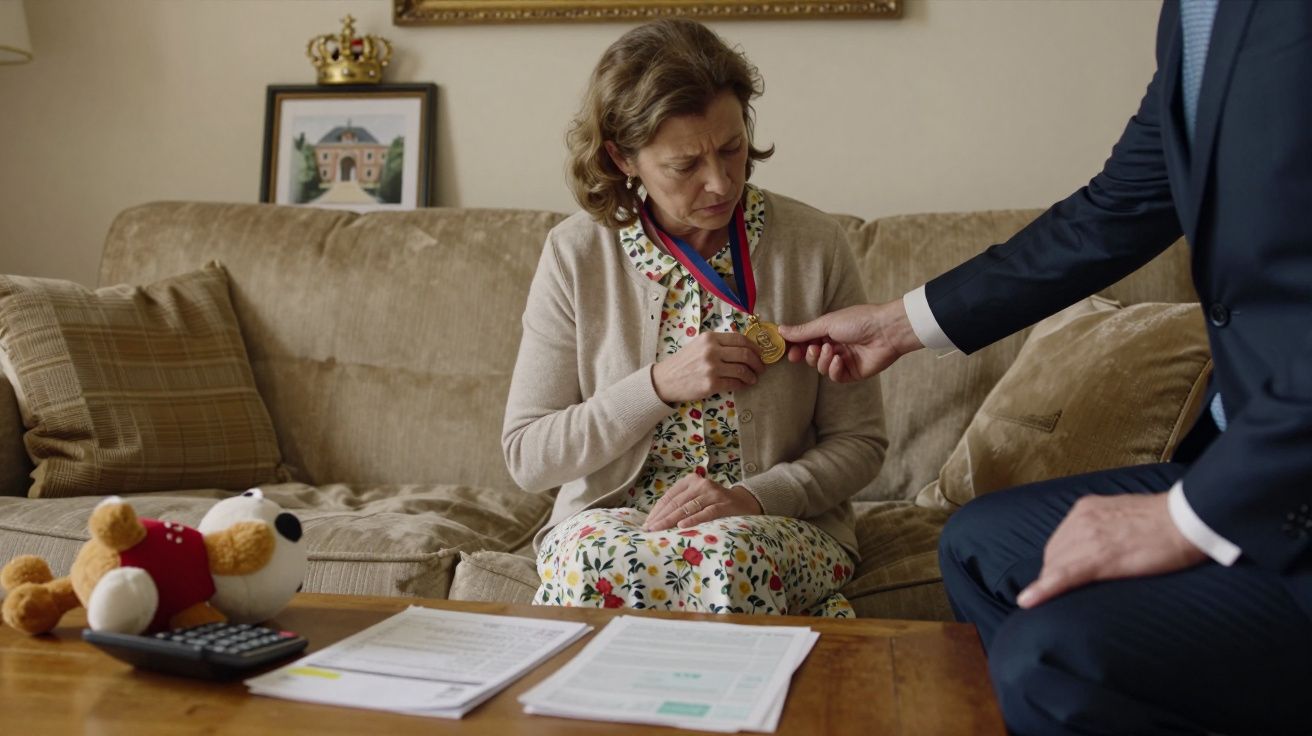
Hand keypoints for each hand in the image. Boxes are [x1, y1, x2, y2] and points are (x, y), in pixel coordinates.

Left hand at [643, 474, 762, 531]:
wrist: (745, 503)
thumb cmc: (715, 503)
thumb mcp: (698, 497)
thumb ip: (681, 504)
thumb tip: (656, 520)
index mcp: (691, 480)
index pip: (669, 497)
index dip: (656, 511)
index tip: (646, 524)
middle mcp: (701, 484)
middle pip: (676, 503)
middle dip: (660, 518)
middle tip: (649, 530)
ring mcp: (713, 494)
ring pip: (687, 508)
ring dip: (671, 520)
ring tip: (659, 530)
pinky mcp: (723, 505)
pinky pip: (705, 513)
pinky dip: (693, 520)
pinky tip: (682, 526)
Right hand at [651, 332, 765, 404]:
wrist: (665, 380)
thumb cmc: (683, 362)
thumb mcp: (699, 345)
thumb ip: (719, 344)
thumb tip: (745, 347)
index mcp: (710, 338)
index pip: (740, 339)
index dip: (755, 347)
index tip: (760, 354)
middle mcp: (711, 351)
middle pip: (745, 354)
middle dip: (758, 363)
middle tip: (761, 368)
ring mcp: (711, 368)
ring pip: (742, 370)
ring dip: (752, 376)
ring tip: (753, 379)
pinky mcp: (710, 384)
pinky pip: (735, 384)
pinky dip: (743, 385)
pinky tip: (743, 385)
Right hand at [777, 301, 922, 382]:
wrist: (886, 331)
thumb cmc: (858, 321)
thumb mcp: (826, 324)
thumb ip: (804, 331)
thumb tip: (781, 330)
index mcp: (829, 331)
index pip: (806, 342)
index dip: (796, 347)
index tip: (788, 351)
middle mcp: (835, 346)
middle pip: (812, 357)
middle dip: (808, 355)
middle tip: (810, 350)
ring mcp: (844, 360)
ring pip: (822, 368)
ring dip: (822, 360)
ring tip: (831, 350)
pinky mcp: (853, 373)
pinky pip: (835, 377)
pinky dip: (834, 369)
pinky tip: (839, 360)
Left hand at [1017, 493, 1207, 608]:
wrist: (1189, 519)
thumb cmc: (1166, 520)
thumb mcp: (1124, 516)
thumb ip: (1105, 527)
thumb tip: (1101, 545)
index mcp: (1086, 509)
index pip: (1060, 541)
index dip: (1058, 562)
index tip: (1059, 577)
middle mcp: (1081, 520)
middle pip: (1053, 554)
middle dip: (1053, 574)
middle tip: (1062, 594)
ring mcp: (1088, 538)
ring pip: (1056, 567)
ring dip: (1049, 585)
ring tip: (1046, 604)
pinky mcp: (1100, 558)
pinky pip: (1064, 576)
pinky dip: (1044, 590)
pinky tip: (1028, 602)